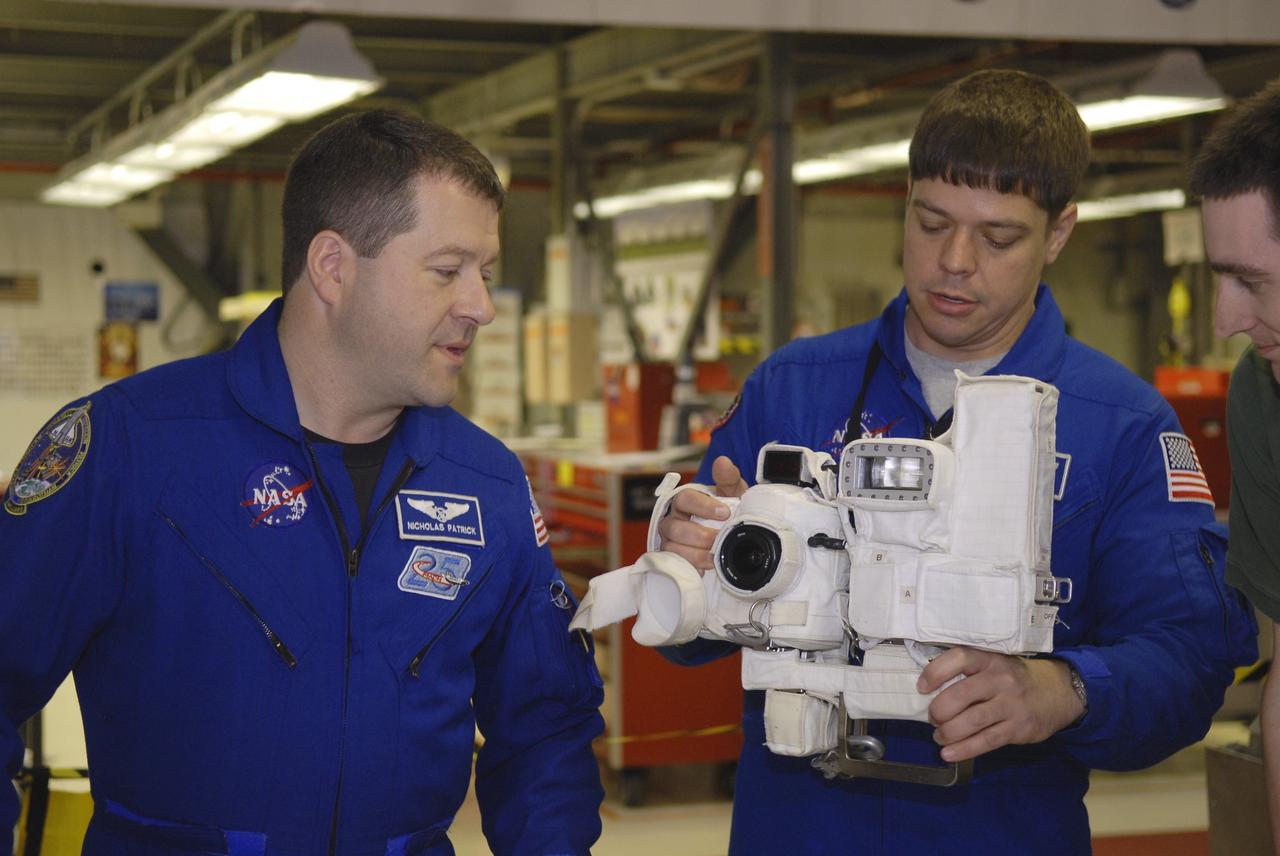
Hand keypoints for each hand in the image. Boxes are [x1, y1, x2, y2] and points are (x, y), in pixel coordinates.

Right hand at [654, 456, 747, 572]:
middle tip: (719, 539)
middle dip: (699, 535)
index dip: (703, 506)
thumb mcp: (732, 494)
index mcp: (684, 501)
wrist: (730, 536)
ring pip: (673, 548)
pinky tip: (704, 570)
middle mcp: (672, 520)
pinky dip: (690, 568)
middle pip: (675, 527)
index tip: (725, 513)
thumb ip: (728, 478)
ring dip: (695, 554)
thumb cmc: (726, 511)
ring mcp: (670, 541)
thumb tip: (723, 462)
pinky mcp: (672, 560)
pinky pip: (674, 566)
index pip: (685, 498)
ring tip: (714, 558)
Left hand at [917, 648, 1084, 761]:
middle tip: (933, 718)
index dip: (936, 672)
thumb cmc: (1014, 678)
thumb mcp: (995, 664)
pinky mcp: (1018, 728)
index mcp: (991, 659)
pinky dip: (964, 749)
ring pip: (972, 721)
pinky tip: (948, 753)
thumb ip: (969, 672)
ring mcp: (1011, 705)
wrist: (1058, 692)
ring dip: (949, 732)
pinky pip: (987, 741)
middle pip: (961, 695)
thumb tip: (930, 690)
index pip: (960, 658)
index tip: (922, 687)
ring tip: (939, 736)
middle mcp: (1001, 680)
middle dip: (940, 710)